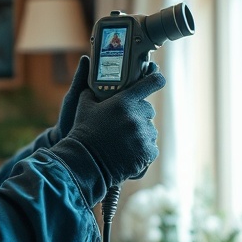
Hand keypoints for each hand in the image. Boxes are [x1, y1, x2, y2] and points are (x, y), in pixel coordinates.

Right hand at [51, 63, 165, 202]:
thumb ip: (92, 92)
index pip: (151, 83)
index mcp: (124, 101)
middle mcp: (137, 116)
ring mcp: (143, 135)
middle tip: (124, 123)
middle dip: (139, 115)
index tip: (158, 78)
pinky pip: (152, 147)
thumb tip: (93, 84)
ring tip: (123, 141)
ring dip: (141, 133)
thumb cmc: (83, 132)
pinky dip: (143, 150)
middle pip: (148, 110)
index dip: (156, 79)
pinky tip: (129, 152)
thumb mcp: (84, 106)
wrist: (85, 162)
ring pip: (150, 130)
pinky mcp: (147, 152)